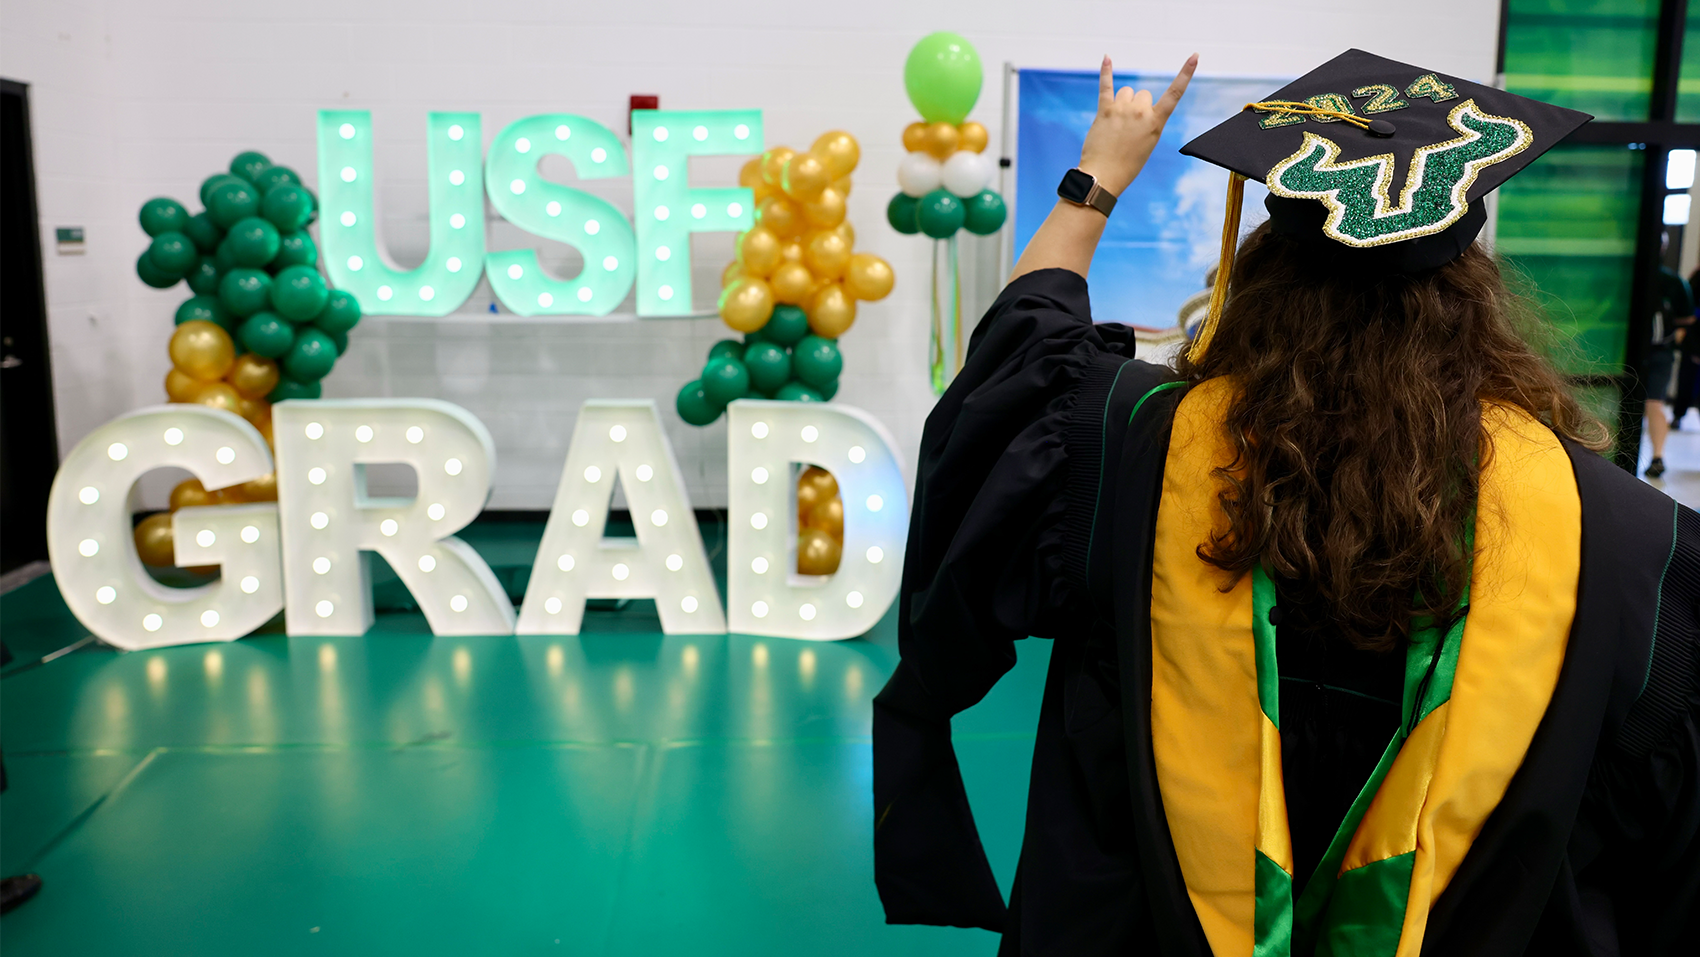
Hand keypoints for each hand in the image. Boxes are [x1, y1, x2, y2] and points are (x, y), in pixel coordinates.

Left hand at [1078, 53, 1197, 196]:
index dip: (1185, 73)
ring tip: (1116, 124)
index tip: (1194, 56)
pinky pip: (1106, 86)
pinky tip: (1107, 58)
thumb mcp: (1147, 143)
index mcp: (1157, 122)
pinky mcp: (1105, 110)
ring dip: (1122, 102)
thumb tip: (1135, 103)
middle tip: (1128, 129)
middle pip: (1142, 94)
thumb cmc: (1127, 164)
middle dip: (1137, 106)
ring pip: (1126, 92)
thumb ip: (1147, 120)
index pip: (1175, 93)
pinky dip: (1106, 72)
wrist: (1104, 176)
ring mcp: (1122, 109)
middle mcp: (1141, 112)